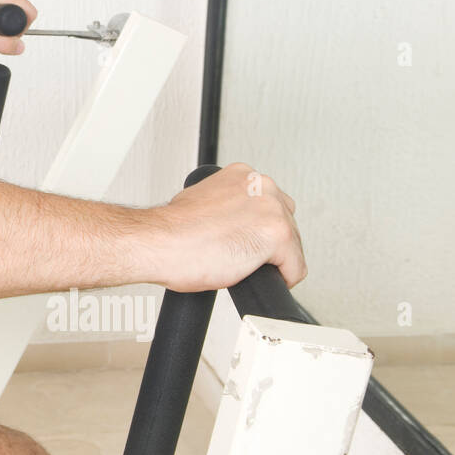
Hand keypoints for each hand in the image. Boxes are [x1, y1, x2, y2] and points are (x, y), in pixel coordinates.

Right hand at [144, 162, 306, 292]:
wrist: (159, 243)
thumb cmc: (171, 231)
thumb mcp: (201, 202)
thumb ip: (226, 205)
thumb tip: (234, 222)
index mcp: (242, 175)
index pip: (270, 204)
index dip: (255, 228)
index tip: (242, 238)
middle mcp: (261, 185)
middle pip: (287, 222)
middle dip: (268, 243)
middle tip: (240, 253)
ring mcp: (272, 209)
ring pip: (293, 246)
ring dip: (272, 261)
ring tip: (241, 264)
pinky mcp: (279, 235)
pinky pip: (295, 269)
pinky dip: (280, 280)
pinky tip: (252, 276)